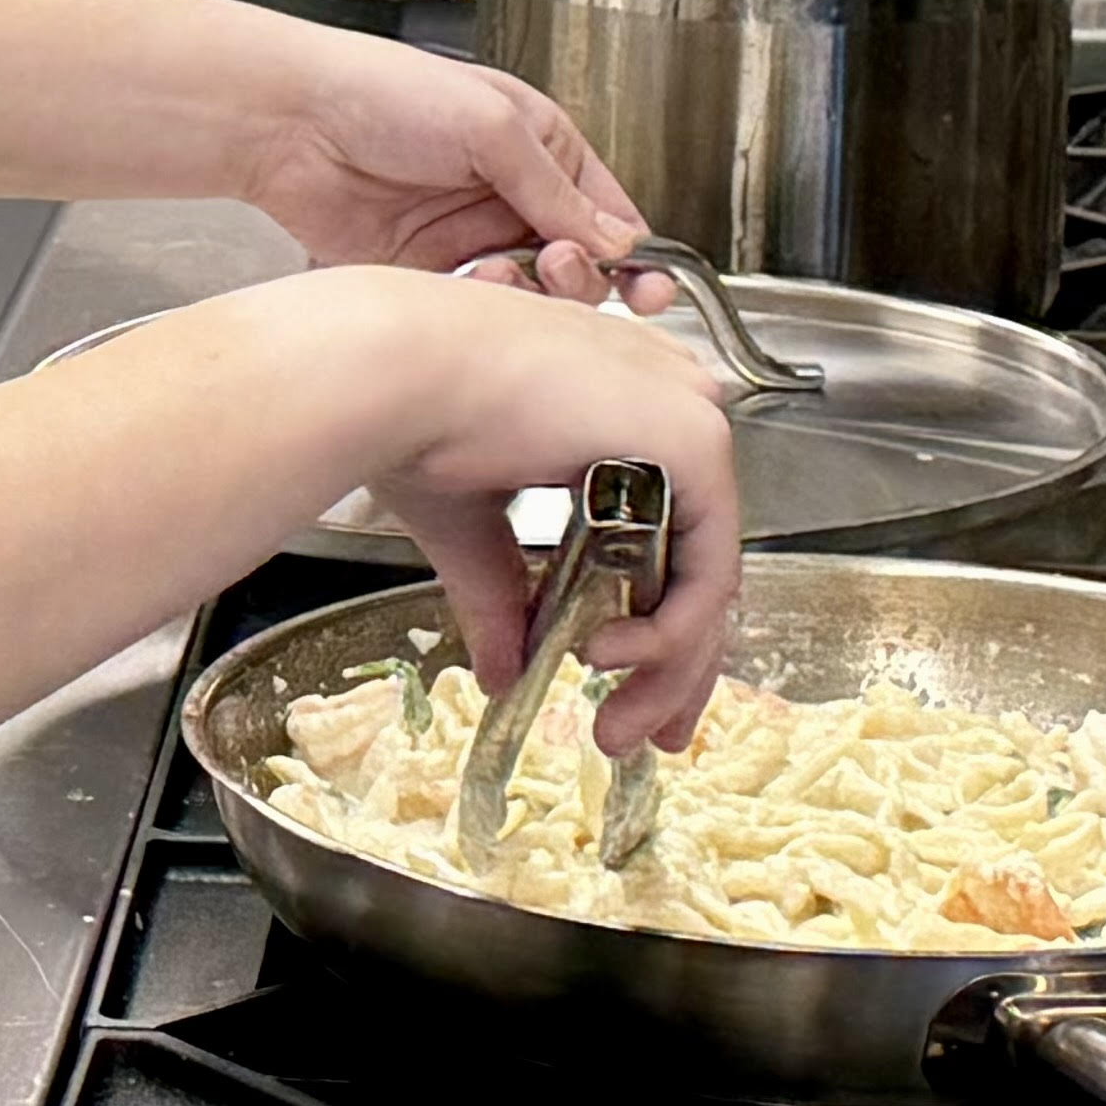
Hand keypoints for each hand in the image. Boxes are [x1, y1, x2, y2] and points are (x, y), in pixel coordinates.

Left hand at [218, 20, 650, 287]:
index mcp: (540, 148)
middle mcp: (510, 196)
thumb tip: (617, 243)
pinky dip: (484, 308)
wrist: (291, 123)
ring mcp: (468, 238)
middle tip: (558, 268)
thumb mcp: (492, 126)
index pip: (608, 212)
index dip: (634, 254)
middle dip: (581, 275)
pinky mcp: (427, 274)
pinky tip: (468, 285)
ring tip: (504, 273)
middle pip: (578, 263)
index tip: (649, 289)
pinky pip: (477, 310)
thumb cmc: (382, 92)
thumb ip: (557, 191)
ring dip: (529, 295)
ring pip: (530, 295)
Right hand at [325, 271, 747, 753]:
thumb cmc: (411, 413)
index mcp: (620, 402)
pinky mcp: (694, 440)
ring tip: (616, 722)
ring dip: (666, 669)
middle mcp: (667, 400)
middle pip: (699, 559)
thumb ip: (503, 596)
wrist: (396, 372)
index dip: (658, 620)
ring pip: (709, 574)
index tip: (624, 687)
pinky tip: (610, 656)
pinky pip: (708, 568)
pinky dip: (669, 632)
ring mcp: (688, 416)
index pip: (671, 528)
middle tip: (643, 734)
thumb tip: (502, 674)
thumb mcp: (471, 523)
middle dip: (674, 667)